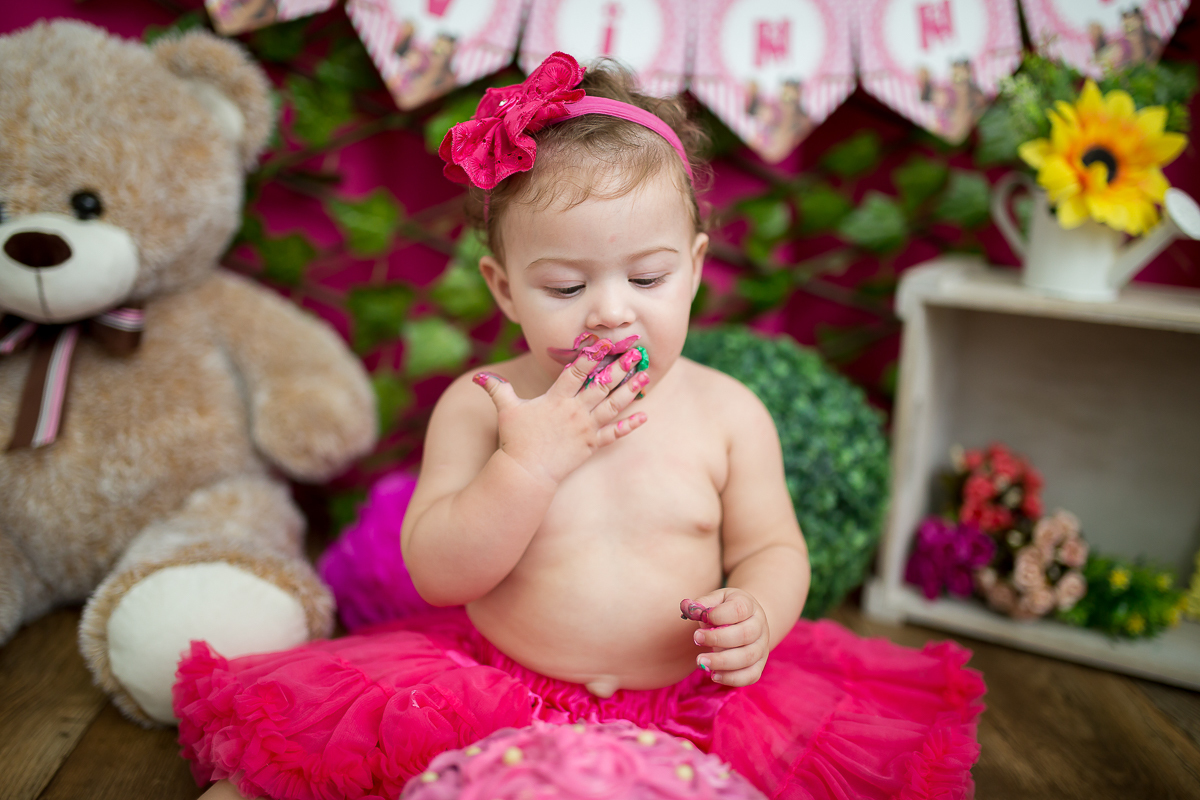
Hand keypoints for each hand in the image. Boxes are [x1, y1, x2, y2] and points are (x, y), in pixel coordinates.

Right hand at [474, 341, 648, 484]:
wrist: (526, 473)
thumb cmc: (515, 441)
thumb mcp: (506, 411)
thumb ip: (497, 389)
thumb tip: (480, 375)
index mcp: (556, 399)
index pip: (576, 372)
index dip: (591, 356)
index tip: (605, 342)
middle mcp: (575, 411)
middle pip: (601, 385)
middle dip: (620, 367)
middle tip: (636, 352)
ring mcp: (585, 429)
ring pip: (613, 406)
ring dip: (630, 390)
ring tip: (644, 375)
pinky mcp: (591, 445)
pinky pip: (614, 434)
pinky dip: (629, 425)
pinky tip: (644, 416)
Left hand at [682, 588, 769, 686]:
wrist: (748, 622)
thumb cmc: (726, 610)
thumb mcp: (716, 600)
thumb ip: (703, 604)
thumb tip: (689, 608)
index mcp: (749, 606)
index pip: (739, 609)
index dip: (719, 615)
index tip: (702, 618)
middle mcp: (759, 626)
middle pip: (745, 634)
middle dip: (718, 639)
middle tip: (696, 639)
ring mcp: (762, 647)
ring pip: (747, 658)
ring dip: (722, 662)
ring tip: (701, 661)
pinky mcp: (759, 665)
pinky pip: (751, 675)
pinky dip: (732, 678)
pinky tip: (714, 675)